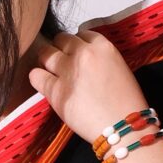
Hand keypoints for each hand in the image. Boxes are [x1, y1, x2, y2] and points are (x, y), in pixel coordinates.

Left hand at [28, 28, 149, 145]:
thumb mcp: (120, 69)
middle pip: (61, 40)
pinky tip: (43, 82)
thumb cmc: (127, 104)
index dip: (78, 44)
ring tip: (51, 71)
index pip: (82, 34)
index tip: (78, 54)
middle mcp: (83, 54)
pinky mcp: (55, 91)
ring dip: (47, 60)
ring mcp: (68, 72)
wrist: (124, 128)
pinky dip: (38, 77)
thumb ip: (101, 59)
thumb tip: (82, 59)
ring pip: (46, 54)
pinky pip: (36, 76)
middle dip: (61, 49)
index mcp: (103, 47)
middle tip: (63, 62)